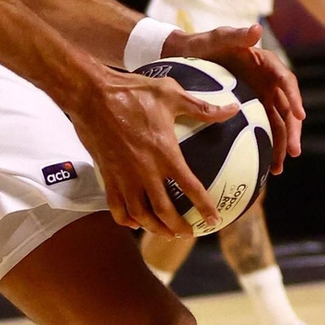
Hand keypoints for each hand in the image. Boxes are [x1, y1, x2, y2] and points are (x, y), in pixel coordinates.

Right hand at [68, 64, 232, 236]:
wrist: (91, 95)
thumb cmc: (132, 91)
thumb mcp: (171, 94)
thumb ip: (202, 107)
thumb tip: (232, 109)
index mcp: (165, 153)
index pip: (190, 188)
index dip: (204, 206)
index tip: (213, 219)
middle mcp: (145, 170)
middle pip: (164, 211)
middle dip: (178, 227)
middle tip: (188, 233)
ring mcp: (124, 176)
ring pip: (140, 214)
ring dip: (154, 228)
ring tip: (164, 233)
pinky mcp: (107, 175)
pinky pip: (116, 206)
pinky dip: (126, 219)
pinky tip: (133, 222)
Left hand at [179, 23, 303, 174]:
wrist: (185, 56)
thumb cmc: (202, 44)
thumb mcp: (217, 38)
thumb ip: (235, 35)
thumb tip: (257, 28)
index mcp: (266, 63)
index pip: (286, 81)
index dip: (295, 98)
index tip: (299, 115)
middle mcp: (268, 81)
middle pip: (286, 108)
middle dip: (292, 131)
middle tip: (293, 152)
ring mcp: (260, 96)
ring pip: (277, 123)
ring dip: (281, 145)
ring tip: (278, 168)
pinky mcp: (250, 109)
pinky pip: (261, 128)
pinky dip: (265, 145)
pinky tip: (261, 165)